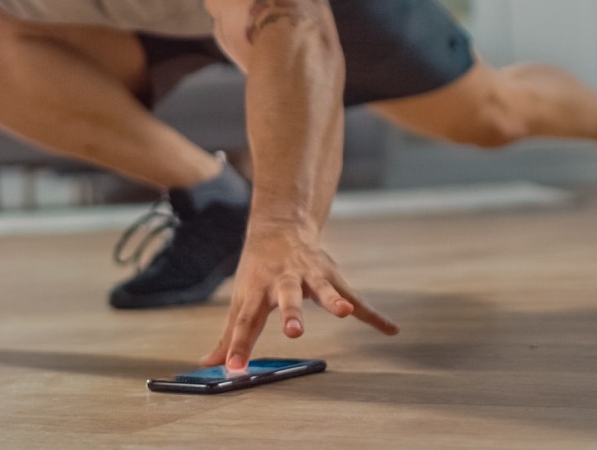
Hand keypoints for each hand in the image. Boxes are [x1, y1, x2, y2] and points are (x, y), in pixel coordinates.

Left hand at [201, 223, 398, 370]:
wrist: (281, 228)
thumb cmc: (258, 272)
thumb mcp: (241, 300)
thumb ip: (228, 335)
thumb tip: (205, 365)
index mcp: (256, 291)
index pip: (244, 321)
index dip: (238, 346)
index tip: (233, 369)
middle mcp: (283, 280)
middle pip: (287, 297)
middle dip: (292, 313)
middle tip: (294, 331)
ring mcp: (310, 275)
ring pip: (323, 287)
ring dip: (333, 299)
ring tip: (343, 312)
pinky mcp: (333, 276)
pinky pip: (356, 299)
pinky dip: (373, 315)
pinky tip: (391, 330)